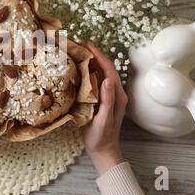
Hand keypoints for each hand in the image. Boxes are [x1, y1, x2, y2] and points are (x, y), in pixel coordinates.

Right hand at [80, 42, 127, 174]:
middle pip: (105, 67)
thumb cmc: (102, 137)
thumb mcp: (104, 120)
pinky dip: (87, 70)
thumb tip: (107, 79)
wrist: (103, 150)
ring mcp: (109, 95)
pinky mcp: (102, 99)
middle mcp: (115, 92)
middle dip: (93, 53)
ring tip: (76, 52)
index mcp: (118, 95)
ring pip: (100, 72)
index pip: (108, 69)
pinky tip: (77, 68)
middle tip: (77, 45)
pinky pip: (95, 80)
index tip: (85, 44)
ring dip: (90, 60)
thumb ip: (108, 100)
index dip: (98, 55)